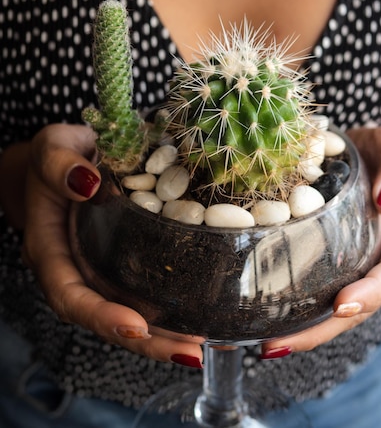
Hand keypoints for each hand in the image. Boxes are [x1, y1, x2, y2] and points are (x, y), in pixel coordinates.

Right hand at [21, 124, 203, 367]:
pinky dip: (175, 307)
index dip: (100, 316)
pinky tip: (208, 314)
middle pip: (108, 318)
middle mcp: (78, 269)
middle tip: (190, 352)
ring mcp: (104, 268)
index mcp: (52, 251)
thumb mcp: (50, 149)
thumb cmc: (56, 155)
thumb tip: (89, 183)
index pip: (71, 296)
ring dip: (166, 335)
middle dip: (147, 341)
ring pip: (132, 311)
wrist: (70, 158)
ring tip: (205, 345)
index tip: (136, 327)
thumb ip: (59, 164)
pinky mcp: (128, 259)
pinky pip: (149, 289)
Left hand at [260, 125, 380, 358]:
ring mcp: (359, 269)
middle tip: (281, 342)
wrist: (357, 155)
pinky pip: (321, 298)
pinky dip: (298, 315)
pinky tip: (268, 326)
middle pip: (361, 306)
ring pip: (338, 313)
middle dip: (324, 329)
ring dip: (305, 332)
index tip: (341, 305)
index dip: (371, 293)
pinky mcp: (336, 269)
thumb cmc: (376, 151)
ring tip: (267, 346)